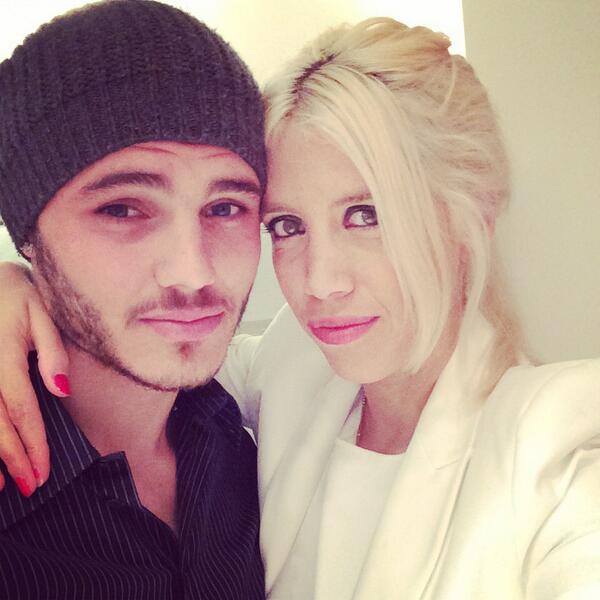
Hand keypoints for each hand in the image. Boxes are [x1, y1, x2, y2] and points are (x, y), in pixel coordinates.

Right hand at [0, 261, 68, 495]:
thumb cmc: (15, 295)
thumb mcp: (42, 312)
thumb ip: (52, 351)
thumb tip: (62, 390)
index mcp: (2, 355)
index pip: (20, 407)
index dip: (32, 443)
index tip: (43, 471)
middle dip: (12, 459)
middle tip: (31, 487)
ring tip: (0, 488)